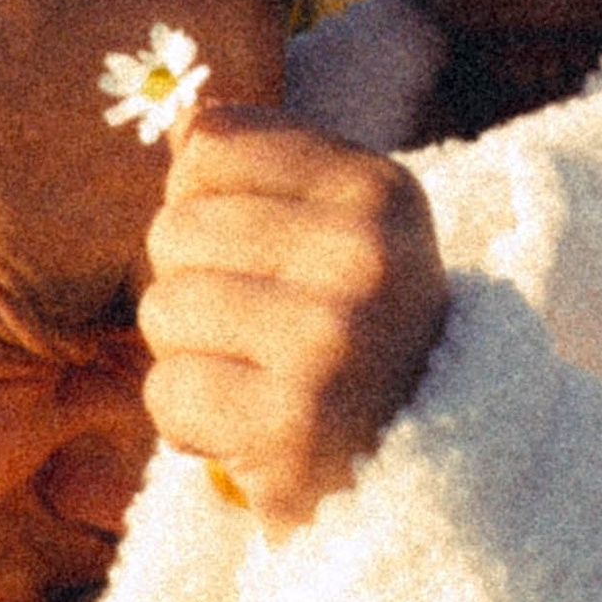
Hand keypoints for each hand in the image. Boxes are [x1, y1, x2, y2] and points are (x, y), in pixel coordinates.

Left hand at [136, 108, 447, 537]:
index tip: (258, 259)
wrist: (437, 488)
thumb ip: (265, 171)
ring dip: (190, 358)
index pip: (210, 150)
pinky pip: (167, 391)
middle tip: (260, 339)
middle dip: (193, 289)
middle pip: (175, 230)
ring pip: (163, 309)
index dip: (203, 207)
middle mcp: (364, 257)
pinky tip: (249, 433)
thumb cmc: (365, 349)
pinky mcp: (290, 424)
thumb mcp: (346, 240)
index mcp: (380, 193)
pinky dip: (190, 423)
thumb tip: (181, 114)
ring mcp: (331, 341)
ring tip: (258, 383)